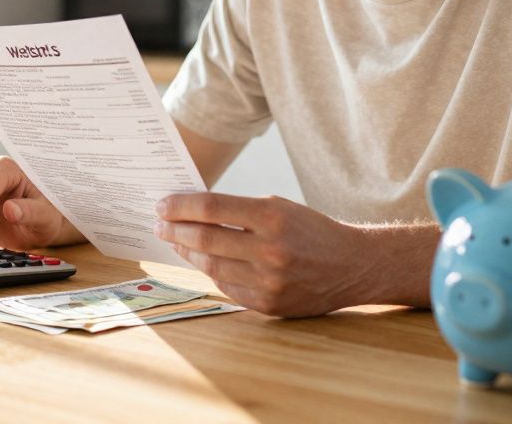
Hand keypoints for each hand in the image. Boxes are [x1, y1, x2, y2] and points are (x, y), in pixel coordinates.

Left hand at [154, 193, 371, 316]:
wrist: (352, 266)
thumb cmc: (311, 230)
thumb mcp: (280, 207)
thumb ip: (238, 209)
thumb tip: (191, 211)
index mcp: (272, 217)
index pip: (211, 208)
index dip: (180, 206)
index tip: (161, 205)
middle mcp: (270, 250)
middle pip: (205, 240)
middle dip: (175, 230)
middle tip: (159, 224)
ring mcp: (269, 281)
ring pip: (211, 267)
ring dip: (187, 253)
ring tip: (175, 242)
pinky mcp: (268, 305)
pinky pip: (227, 287)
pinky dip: (211, 273)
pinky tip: (202, 262)